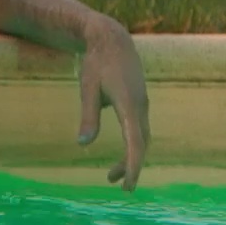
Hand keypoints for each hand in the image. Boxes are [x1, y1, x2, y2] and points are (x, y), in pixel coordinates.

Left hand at [76, 18, 149, 191]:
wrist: (112, 39)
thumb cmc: (97, 62)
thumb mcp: (87, 88)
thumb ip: (88, 116)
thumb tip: (83, 144)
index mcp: (129, 104)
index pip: (135, 143)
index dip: (132, 166)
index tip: (128, 186)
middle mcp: (141, 106)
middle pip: (141, 144)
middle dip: (130, 165)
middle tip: (116, 184)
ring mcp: (142, 103)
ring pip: (142, 137)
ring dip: (131, 156)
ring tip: (112, 175)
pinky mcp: (139, 101)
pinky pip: (139, 129)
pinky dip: (132, 144)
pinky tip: (123, 152)